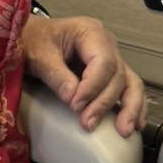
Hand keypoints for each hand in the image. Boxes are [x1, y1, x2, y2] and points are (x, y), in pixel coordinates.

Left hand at [22, 14, 146, 138]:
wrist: (28, 39)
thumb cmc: (32, 40)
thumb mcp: (38, 55)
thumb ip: (56, 75)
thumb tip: (73, 98)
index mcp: (89, 31)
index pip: (103, 62)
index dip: (92, 86)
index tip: (76, 105)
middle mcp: (105, 44)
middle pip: (117, 75)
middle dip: (104, 102)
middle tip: (87, 122)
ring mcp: (109, 58)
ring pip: (130, 83)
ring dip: (130, 108)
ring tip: (124, 130)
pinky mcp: (107, 74)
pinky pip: (127, 89)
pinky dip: (133, 106)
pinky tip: (134, 123)